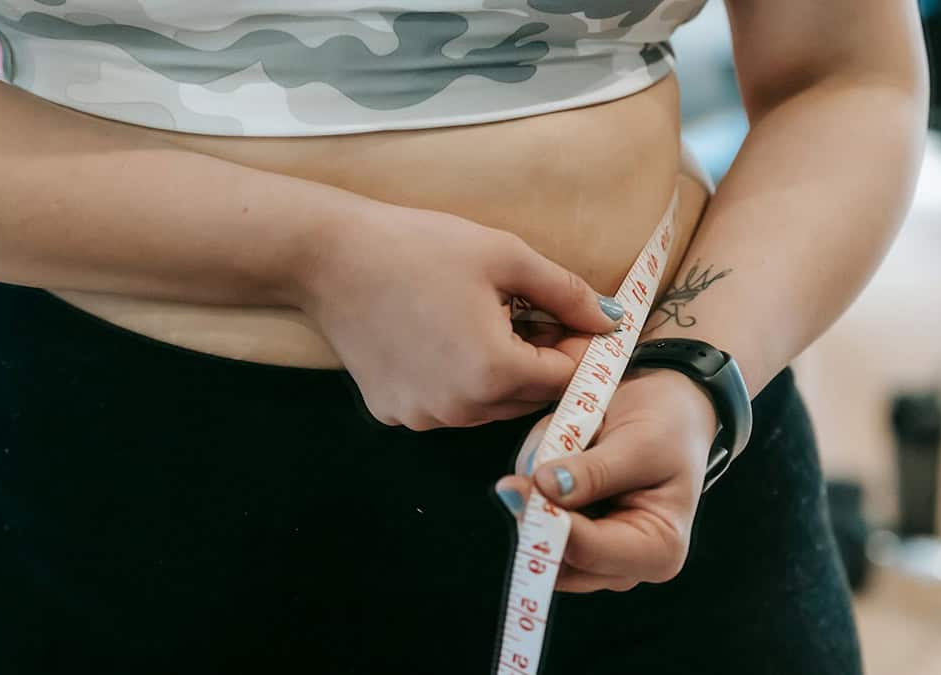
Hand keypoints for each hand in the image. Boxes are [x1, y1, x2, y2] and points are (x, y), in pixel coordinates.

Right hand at [298, 202, 622, 430]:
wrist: (330, 258)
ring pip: (487, 406)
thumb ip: (567, 292)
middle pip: (528, 398)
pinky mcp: (393, 412)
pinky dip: (453, 380)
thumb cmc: (418, 247)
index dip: (577, 347)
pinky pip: (444, 405)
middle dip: (538, 361)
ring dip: (497, 373)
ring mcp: (422, 416)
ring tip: (479, 321)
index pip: (565, 378)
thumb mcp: (505, 256)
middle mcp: (460, 408)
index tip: (569, 316)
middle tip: (523, 313)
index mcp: (494, 372)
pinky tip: (436, 337)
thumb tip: (610, 321)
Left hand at [495, 368, 718, 590]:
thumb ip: (593, 472)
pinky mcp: (573, 537)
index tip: (512, 486)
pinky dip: (535, 488)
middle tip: (535, 461)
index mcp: (658, 550)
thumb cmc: (669, 427)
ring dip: (535, 493)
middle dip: (537, 507)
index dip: (547, 520)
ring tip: (564, 447)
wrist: (669, 410)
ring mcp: (596, 555)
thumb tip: (544, 487)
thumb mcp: (640, 443)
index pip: (588, 552)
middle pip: (556, 557)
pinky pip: (534, 521)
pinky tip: (560, 456)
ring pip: (537, 539)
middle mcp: (626, 566)